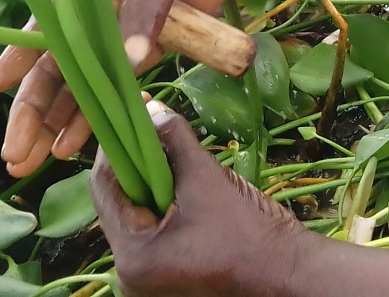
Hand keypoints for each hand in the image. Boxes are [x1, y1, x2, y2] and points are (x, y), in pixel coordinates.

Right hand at [0, 0, 256, 175]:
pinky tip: (75, 144)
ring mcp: (120, 30)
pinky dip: (97, 113)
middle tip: (15, 154)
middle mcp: (95, 6)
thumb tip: (131, 60)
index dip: (22, 56)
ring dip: (58, 121)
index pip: (48, 20)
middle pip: (57, 62)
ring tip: (35, 162)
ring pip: (81, 81)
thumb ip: (147, 6)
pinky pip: (116, 85)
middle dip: (34, 108)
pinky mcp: (148, 46)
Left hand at [94, 107, 308, 296]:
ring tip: (165, 150)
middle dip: (134, 163)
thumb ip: (174, 140)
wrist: (283, 270)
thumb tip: (152, 108)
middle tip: (150, 127)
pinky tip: (175, 180)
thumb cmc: (247, 230)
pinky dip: (159, 203)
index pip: (105, 189)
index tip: (131, 115)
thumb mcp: (205, 178)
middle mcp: (129, 273)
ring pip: (134, 215)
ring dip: (147, 181)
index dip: (116, 147)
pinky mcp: (162, 275)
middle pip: (117, 203)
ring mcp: (145, 278)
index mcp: (133, 255)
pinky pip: (150, 231)